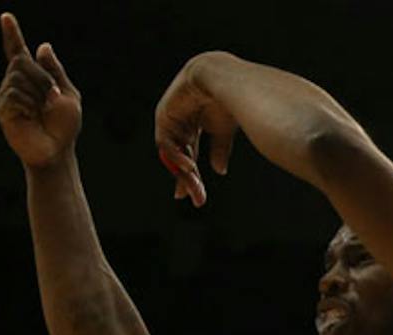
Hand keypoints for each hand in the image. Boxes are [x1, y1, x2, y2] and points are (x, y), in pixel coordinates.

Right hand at [0, 14, 80, 169]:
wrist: (57, 150)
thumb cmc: (64, 127)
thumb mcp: (68, 95)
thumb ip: (55, 71)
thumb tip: (43, 46)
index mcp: (32, 78)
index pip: (18, 52)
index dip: (12, 34)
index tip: (6, 17)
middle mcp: (15, 83)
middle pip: (22, 62)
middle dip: (43, 78)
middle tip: (53, 98)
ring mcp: (7, 96)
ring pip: (19, 78)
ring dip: (39, 94)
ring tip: (43, 111)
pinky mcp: (2, 109)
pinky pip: (15, 94)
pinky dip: (30, 105)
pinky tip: (33, 116)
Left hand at [153, 54, 238, 206]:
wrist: (222, 77)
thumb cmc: (228, 99)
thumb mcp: (224, 131)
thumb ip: (220, 150)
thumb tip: (219, 171)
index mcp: (193, 126)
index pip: (189, 154)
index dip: (191, 175)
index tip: (196, 196)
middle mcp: (179, 123)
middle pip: (180, 157)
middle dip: (186, 179)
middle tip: (192, 199)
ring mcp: (170, 119)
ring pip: (172, 152)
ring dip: (182, 171)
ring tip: (193, 187)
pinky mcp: (164, 115)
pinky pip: (167, 141)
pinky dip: (177, 156)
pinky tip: (190, 167)